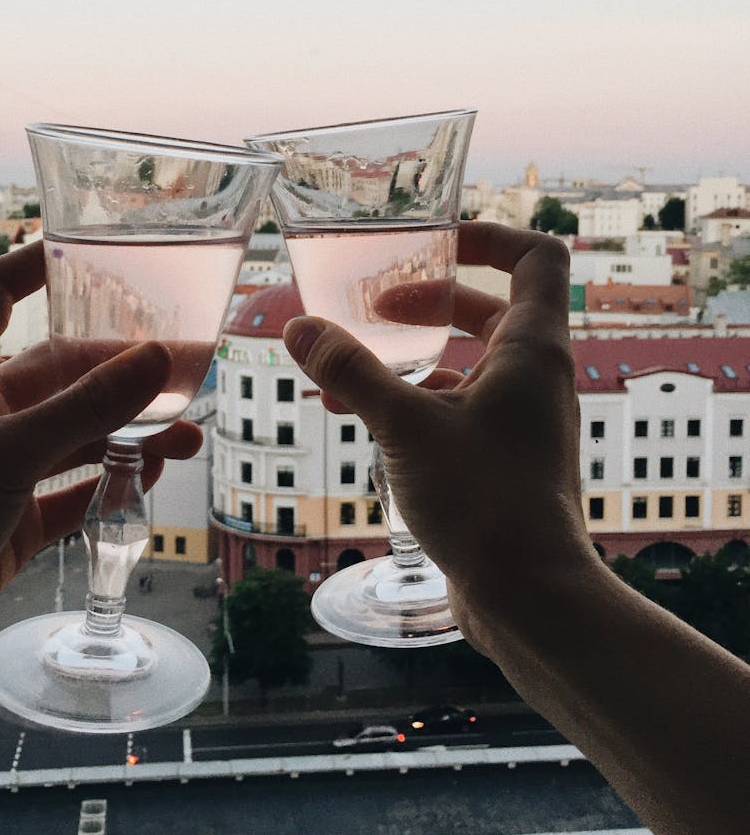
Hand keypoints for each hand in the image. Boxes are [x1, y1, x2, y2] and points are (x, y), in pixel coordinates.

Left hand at [0, 242, 200, 718]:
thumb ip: (86, 409)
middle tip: (190, 368)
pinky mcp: (11, 525)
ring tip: (189, 435)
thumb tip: (160, 356)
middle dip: (123, 369)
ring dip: (130, 432)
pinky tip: (154, 479)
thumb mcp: (6, 455)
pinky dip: (113, 485)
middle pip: (61, 372)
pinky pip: (73, 493)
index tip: (90, 251)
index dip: (35, 265)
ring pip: (76, 436)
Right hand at [283, 221, 599, 647]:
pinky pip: (459, 413)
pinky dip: (414, 405)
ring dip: (411, 359)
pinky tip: (363, 421)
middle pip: (490, 311)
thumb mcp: (404, 425)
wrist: (530, 597)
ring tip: (345, 369)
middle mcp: (535, 380)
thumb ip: (350, 371)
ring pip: (468, 367)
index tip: (432, 242)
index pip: (535, 257)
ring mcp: (522, 423)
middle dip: (430, 301)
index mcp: (532, 351)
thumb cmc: (485, 503)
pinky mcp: (504, 463)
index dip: (489, 236)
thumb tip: (299, 328)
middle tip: (374, 305)